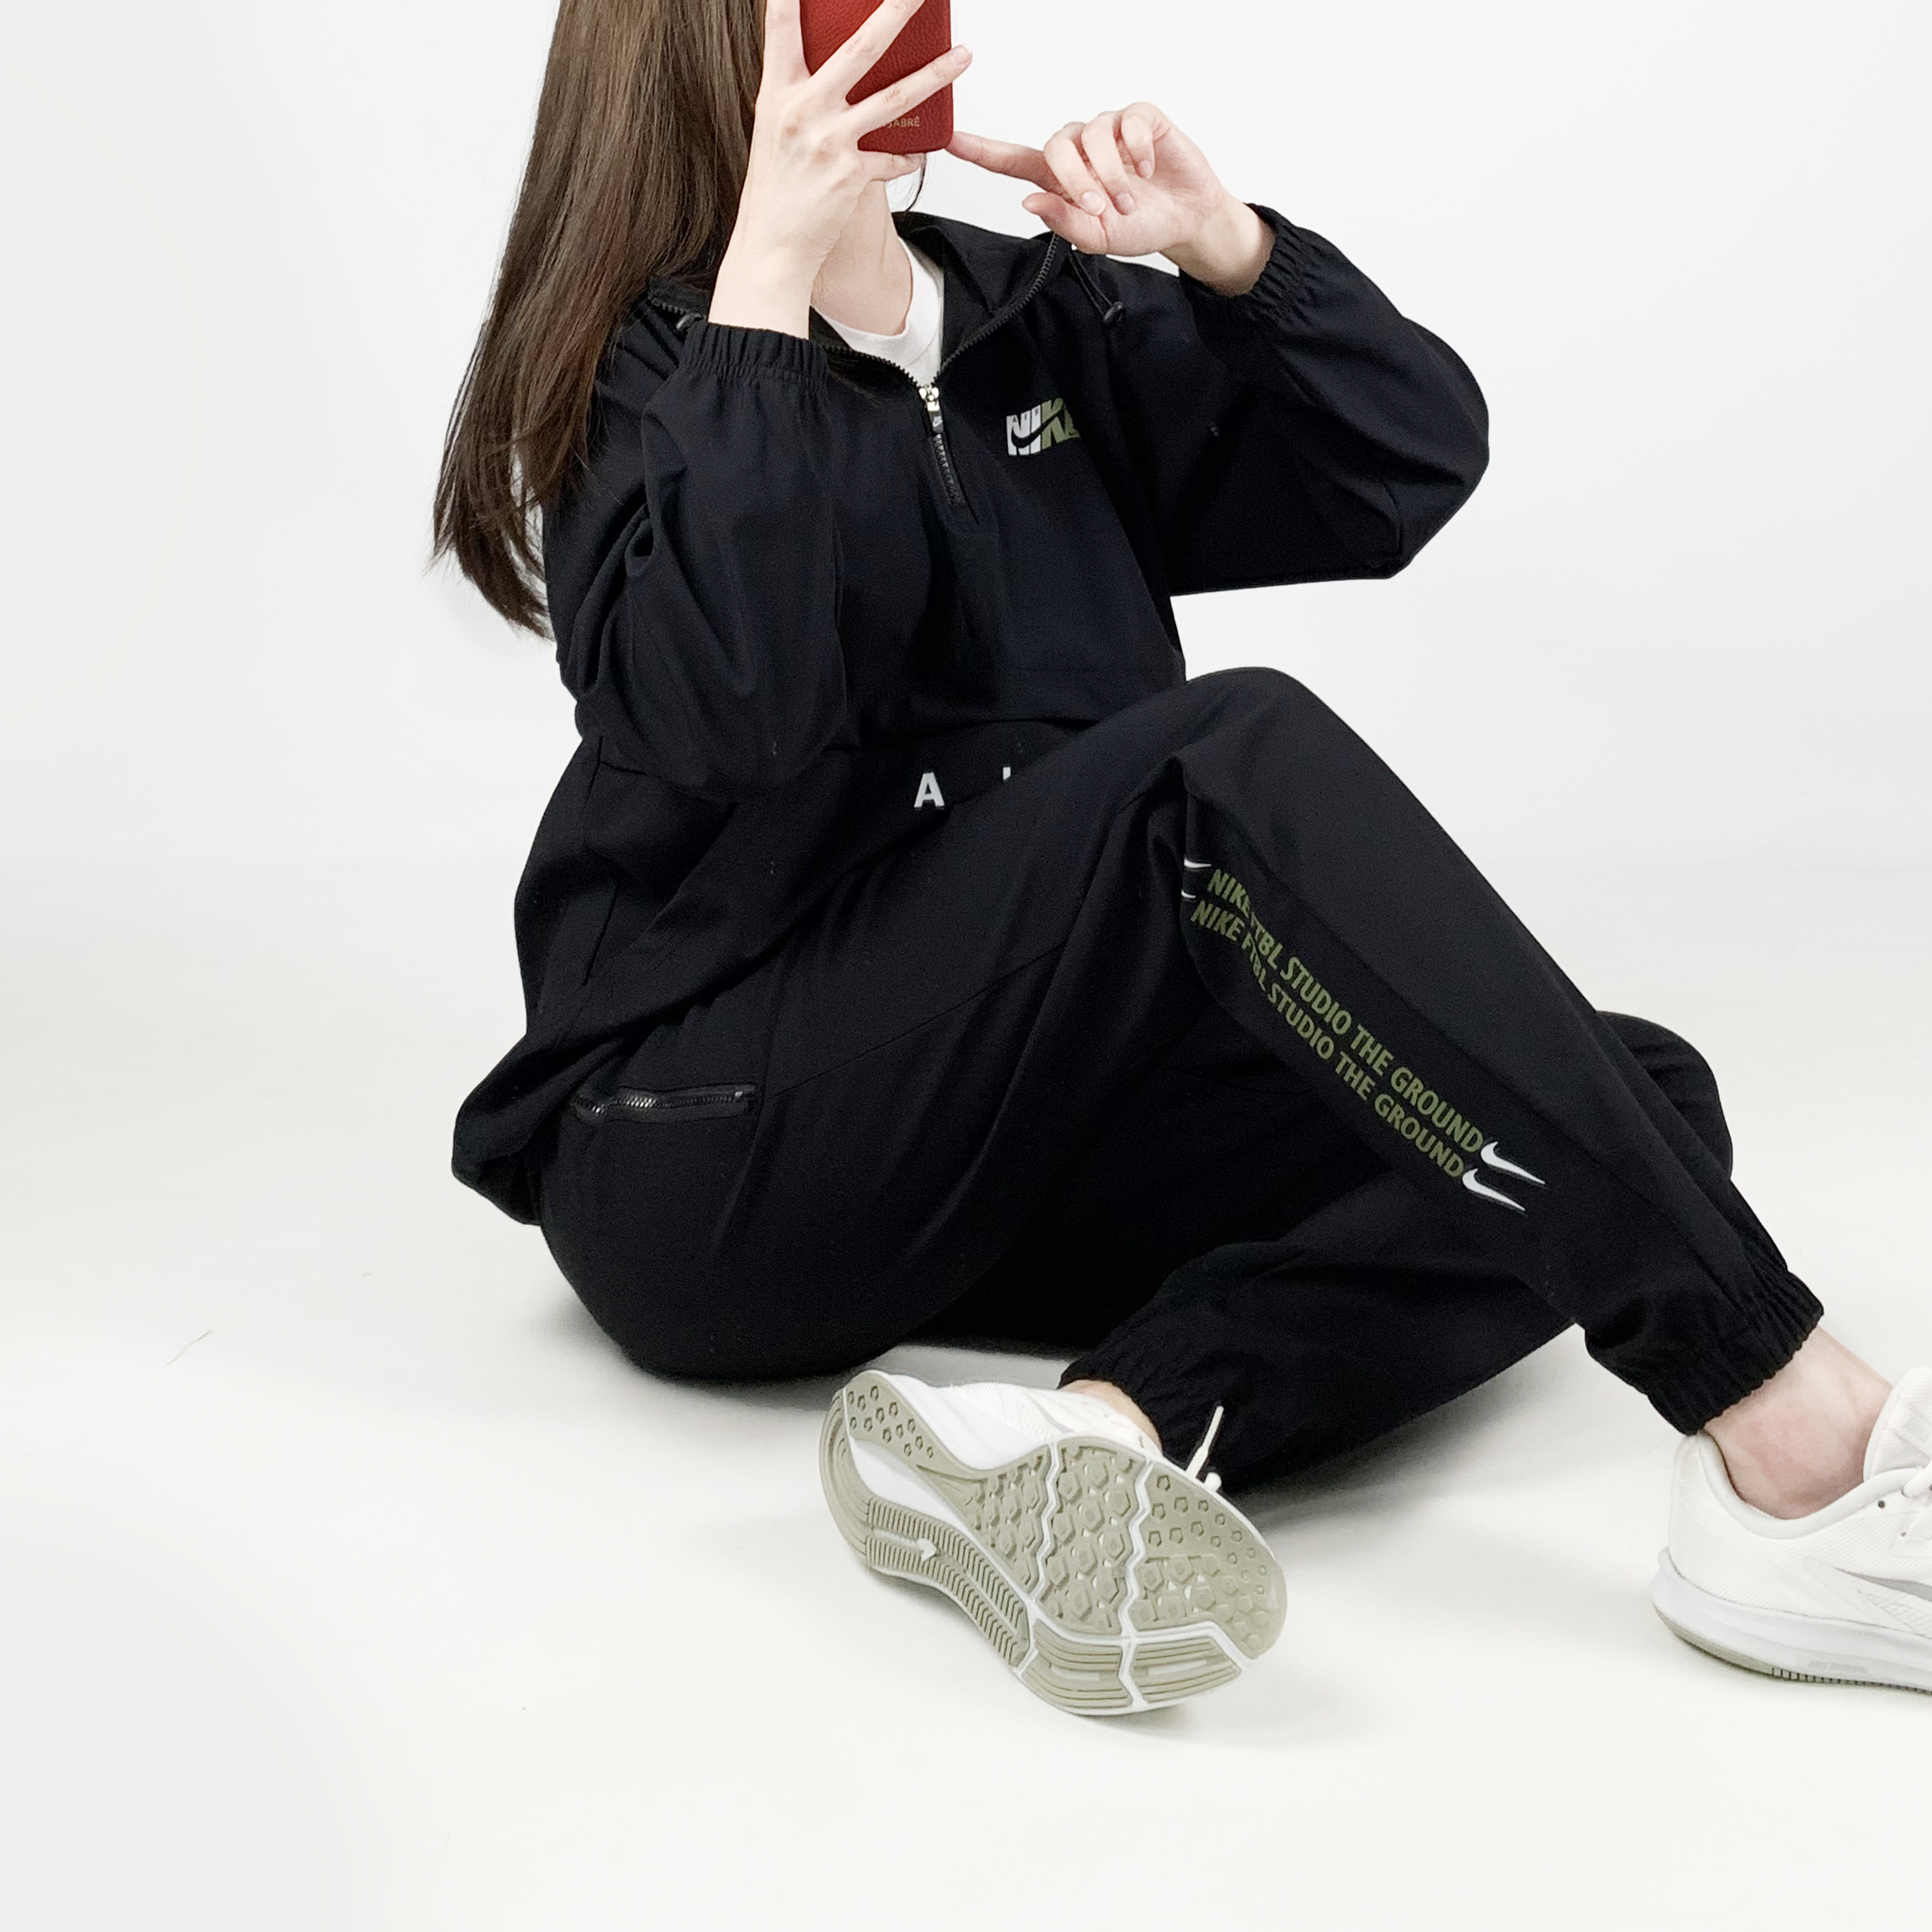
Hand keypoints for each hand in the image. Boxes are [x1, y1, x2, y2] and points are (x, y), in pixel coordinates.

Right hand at [710, 0, 972, 335]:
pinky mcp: (851, 175)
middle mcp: (801, 110)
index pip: (780, 28)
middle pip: (859, 49)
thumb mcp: (775, 130)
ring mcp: (828, 142)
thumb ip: (802, 94)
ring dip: (934, 74)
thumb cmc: (775, 191)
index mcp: (777, 94)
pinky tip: (914, 153)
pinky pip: (894, 157)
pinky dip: (907, 155)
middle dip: (895, 12)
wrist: (770, 248)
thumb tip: (837, 68)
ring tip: (963, 55)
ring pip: (894, 98)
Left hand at [949, 104, 1270, 295]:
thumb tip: (1028, 200)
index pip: (1012, 160)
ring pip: (1091, 136)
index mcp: (1061, 179)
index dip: (981, 151)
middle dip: (1074, 180)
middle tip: (1099, 207)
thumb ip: (1065, 222)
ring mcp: (1110, 131)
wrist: (1186, 220)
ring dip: (1109, 174)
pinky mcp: (1140, 119)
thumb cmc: (1140, 226)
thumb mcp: (1099, 239)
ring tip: (1127, 199)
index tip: (950, 141)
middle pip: (1055, 146)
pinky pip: (1127, 123)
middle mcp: (1080, 149)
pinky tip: (1147, 169)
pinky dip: (1137, 151)